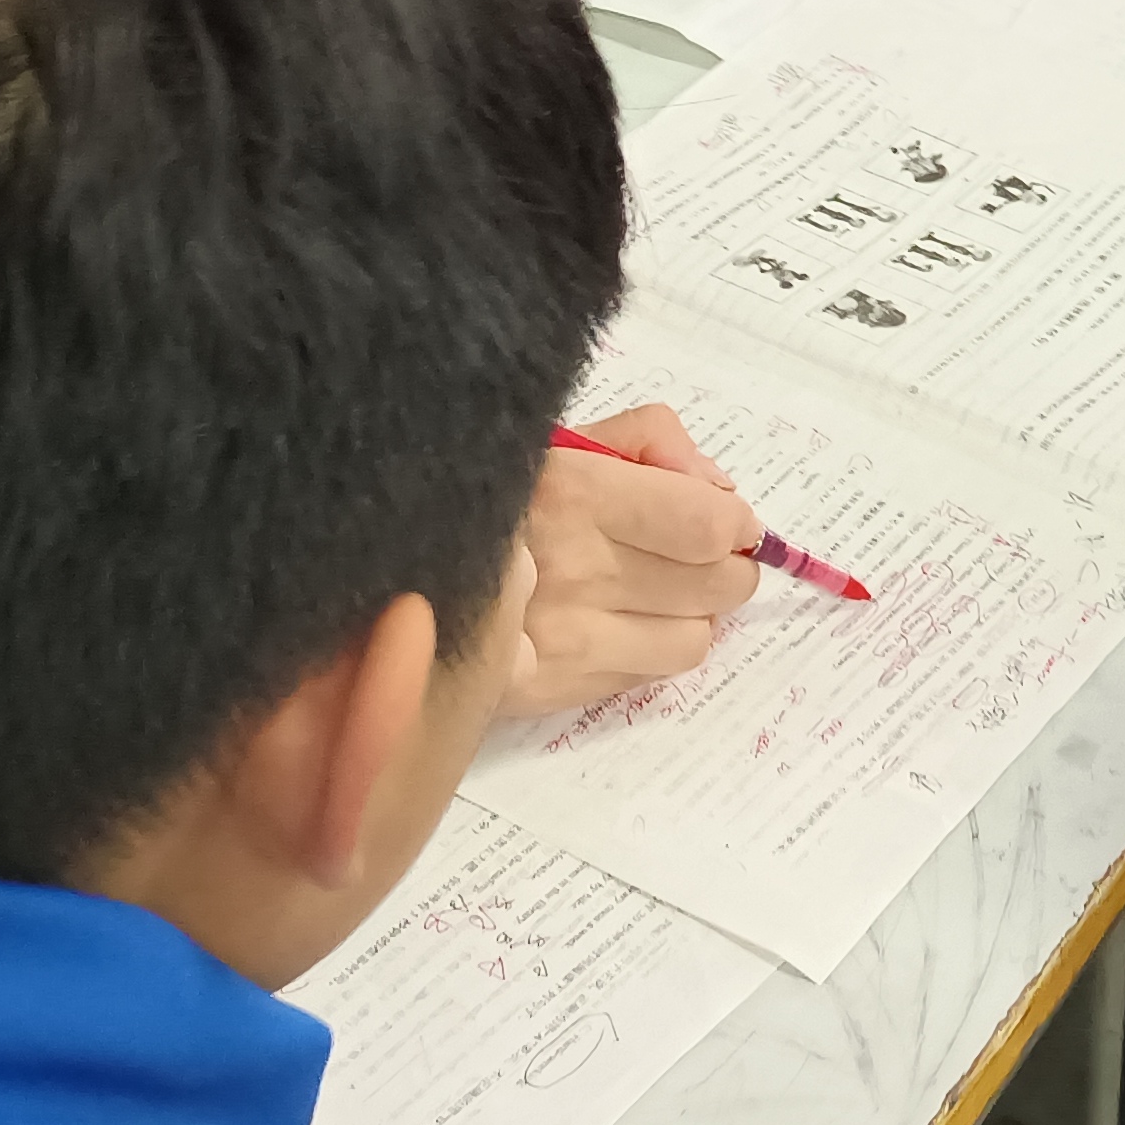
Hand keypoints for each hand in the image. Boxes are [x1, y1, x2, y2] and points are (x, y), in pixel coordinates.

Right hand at [506, 406, 760, 713]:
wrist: (388, 570)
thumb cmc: (483, 487)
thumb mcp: (559, 433)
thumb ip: (649, 441)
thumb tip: (718, 490)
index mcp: (571, 491)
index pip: (707, 524)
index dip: (736, 524)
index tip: (725, 519)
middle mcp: (571, 568)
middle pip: (717, 585)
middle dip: (725, 568)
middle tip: (700, 557)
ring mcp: (560, 639)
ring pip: (692, 639)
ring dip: (689, 615)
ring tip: (653, 594)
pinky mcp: (545, 690)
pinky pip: (645, 678)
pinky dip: (647, 650)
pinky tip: (614, 626)